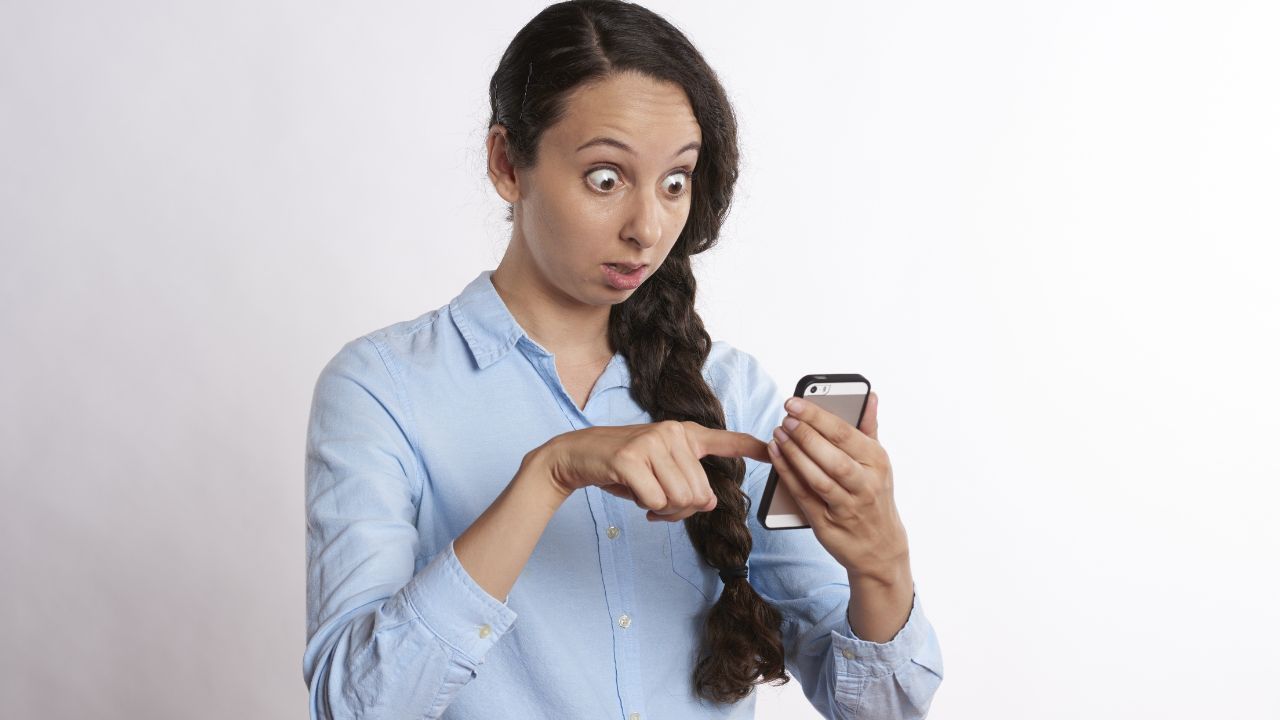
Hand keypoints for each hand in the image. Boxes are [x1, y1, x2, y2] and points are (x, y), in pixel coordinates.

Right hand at [537, 421, 769, 521]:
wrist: (577, 456)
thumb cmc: (623, 468)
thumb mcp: (660, 472)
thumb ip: (689, 483)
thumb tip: (709, 501)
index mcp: (682, 433)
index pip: (724, 439)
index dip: (750, 445)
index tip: (772, 446)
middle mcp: (671, 432)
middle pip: (700, 492)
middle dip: (681, 509)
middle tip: (659, 503)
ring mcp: (650, 442)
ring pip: (681, 498)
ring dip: (665, 511)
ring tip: (648, 499)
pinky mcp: (630, 458)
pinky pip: (656, 500)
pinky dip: (647, 508)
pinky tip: (635, 497)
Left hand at [767, 391, 910, 582]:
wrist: (880, 548)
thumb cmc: (874, 496)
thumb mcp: (878, 463)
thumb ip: (869, 428)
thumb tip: (869, 396)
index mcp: (877, 462)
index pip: (845, 433)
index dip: (817, 416)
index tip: (794, 402)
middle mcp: (865, 485)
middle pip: (832, 456)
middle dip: (805, 435)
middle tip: (785, 418)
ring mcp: (847, 506)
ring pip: (818, 478)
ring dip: (794, 455)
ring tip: (777, 435)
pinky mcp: (827, 524)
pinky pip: (804, 496)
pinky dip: (788, 476)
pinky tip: (776, 457)